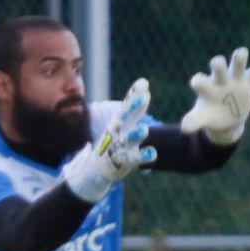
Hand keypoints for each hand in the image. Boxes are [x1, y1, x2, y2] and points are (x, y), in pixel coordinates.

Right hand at [62, 77, 156, 202]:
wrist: (96, 170)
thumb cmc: (114, 141)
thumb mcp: (122, 121)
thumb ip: (133, 104)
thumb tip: (144, 81)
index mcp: (118, 122)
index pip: (126, 105)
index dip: (134, 94)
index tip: (144, 83)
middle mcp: (116, 132)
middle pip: (125, 118)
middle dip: (134, 108)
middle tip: (145, 97)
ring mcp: (118, 147)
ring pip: (127, 140)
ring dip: (135, 134)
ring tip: (144, 129)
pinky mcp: (122, 162)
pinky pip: (134, 159)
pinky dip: (143, 156)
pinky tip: (153, 153)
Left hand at [180, 47, 249, 145]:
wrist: (226, 119)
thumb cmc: (210, 115)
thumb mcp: (201, 119)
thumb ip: (193, 121)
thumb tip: (184, 128)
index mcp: (206, 88)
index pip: (200, 80)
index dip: (198, 80)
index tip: (196, 83)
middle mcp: (220, 80)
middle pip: (218, 65)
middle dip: (218, 64)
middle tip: (217, 63)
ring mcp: (235, 80)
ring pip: (238, 63)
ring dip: (239, 58)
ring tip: (241, 53)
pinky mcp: (249, 84)